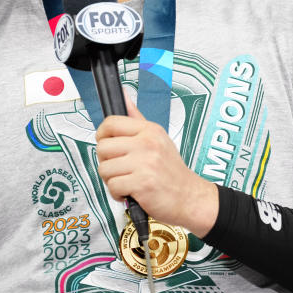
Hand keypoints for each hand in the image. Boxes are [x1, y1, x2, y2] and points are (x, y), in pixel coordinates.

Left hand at [96, 94, 218, 236]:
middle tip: (119, 169)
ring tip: (126, 181)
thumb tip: (123, 95)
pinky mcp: (142, 183)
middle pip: (103, 147)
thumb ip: (137, 118)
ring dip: (111, 180)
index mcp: (149, 130)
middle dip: (106, 162)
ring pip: (104, 169)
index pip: (111, 123)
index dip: (102, 136)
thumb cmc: (171, 171)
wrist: (190, 197)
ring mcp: (145, 163)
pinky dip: (118, 194)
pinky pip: (113, 187)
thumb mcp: (158, 138)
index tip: (108, 146)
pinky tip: (130, 193)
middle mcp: (147, 143)